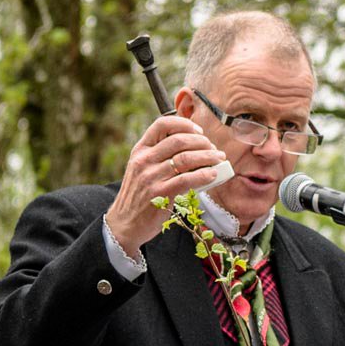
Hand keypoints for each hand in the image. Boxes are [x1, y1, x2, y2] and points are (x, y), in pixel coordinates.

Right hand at [104, 115, 229, 256]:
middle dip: (202, 142)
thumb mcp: (143, 169)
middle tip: (214, 148)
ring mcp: (151, 177)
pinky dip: (204, 175)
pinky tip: (213, 174)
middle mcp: (144, 160)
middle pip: (178, 140)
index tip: (199, 131)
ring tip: (219, 159)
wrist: (125, 222)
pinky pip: (187, 179)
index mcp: (140, 150)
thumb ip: (160, 156)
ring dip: (208, 156)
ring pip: (186, 158)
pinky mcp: (160, 194)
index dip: (184, 124)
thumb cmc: (140, 195)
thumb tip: (195, 148)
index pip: (161, 125)